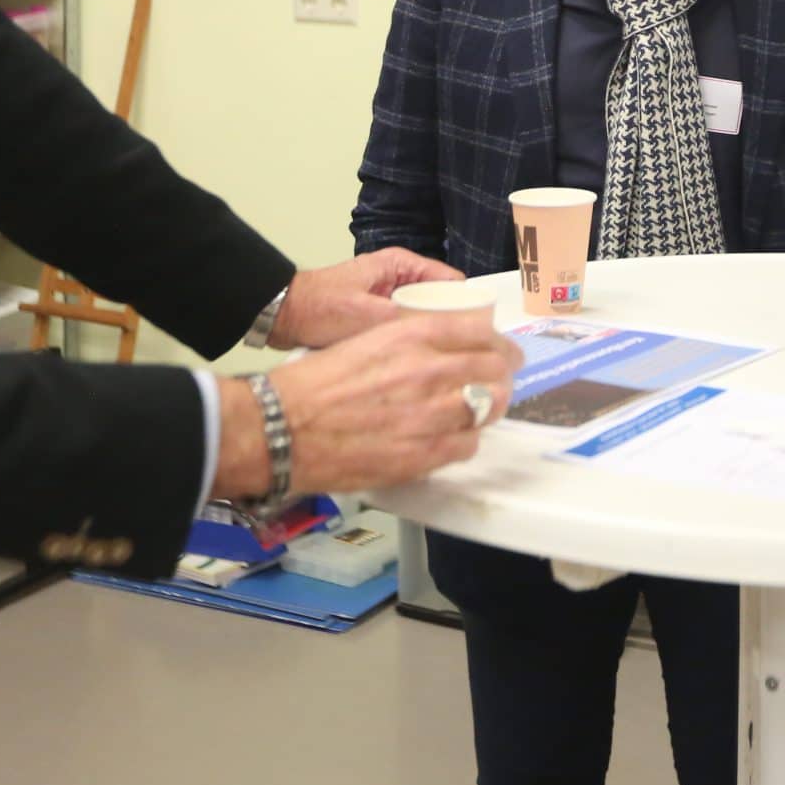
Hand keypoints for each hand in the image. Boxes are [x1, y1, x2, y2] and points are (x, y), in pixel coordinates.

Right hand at [261, 311, 526, 494]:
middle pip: (495, 368)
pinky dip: (465, 441)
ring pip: (489, 406)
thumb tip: (442, 353)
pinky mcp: (423, 453)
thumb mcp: (366, 340)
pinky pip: (468, 445)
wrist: (282, 427)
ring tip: (480, 410)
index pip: (481, 331)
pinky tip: (452, 439)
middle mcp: (429, 370)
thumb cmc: (314, 383)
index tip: (502, 351)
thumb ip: (410, 344)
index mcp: (413, 335)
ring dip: (488, 407)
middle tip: (499, 382)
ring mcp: (430, 414)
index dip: (498, 343)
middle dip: (502, 374)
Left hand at [269, 248, 463, 349]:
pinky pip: (408, 328)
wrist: (282, 315)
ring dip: (433, 336)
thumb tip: (441, 335)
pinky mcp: (380, 316)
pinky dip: (414, 341)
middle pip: (442, 301)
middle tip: (467, 356)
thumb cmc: (320, 307)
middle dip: (454, 325)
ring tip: (449, 363)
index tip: (482, 334)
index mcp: (402, 264)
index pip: (452, 281)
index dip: (469, 306)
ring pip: (426, 317)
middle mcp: (401, 277)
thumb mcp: (365, 315)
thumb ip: (403, 321)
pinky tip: (422, 364)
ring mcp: (391, 297)